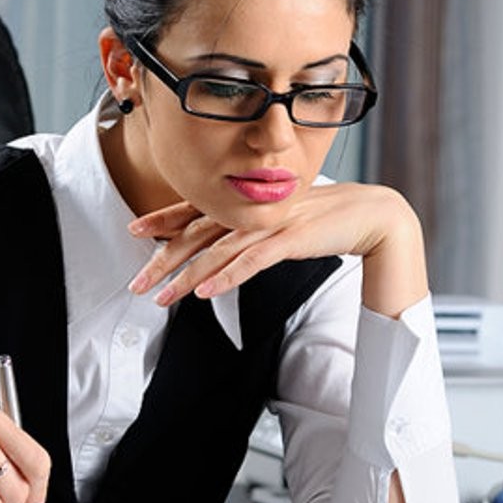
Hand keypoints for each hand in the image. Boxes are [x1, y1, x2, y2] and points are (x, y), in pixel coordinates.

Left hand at [127, 183, 427, 318]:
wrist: (369, 214)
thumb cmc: (319, 219)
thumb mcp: (274, 220)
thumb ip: (246, 228)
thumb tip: (218, 243)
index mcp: (244, 203)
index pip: (193, 210)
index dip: (161, 219)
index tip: (132, 230)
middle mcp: (249, 210)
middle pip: (194, 235)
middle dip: (160, 260)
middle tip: (134, 284)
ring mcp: (267, 224)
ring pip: (215, 253)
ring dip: (185, 278)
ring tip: (161, 300)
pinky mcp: (288, 240)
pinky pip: (250, 261)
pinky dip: (226, 277)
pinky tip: (204, 293)